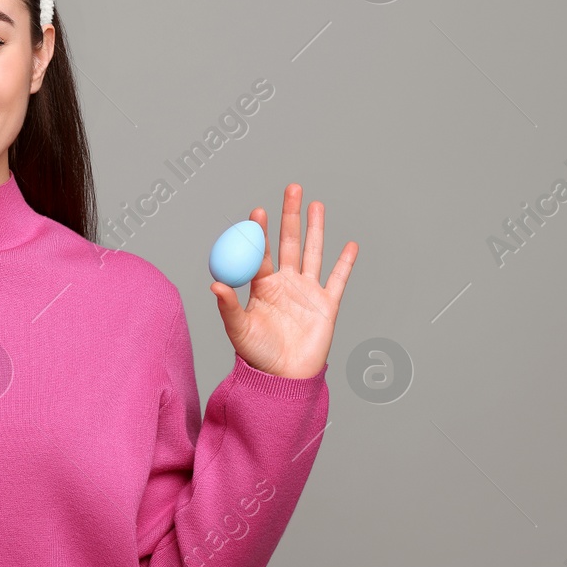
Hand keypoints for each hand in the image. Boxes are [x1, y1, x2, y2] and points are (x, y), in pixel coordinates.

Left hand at [209, 183, 357, 379]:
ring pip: (313, 252)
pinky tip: (351, 245)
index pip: (261, 251)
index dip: (260, 231)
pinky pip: (338, 279)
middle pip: (289, 242)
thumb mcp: (239, 330)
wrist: (284, 378)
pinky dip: (346, 262)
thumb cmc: (257, 355)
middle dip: (290, 215)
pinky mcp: (327, 304)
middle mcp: (285, 283)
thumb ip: (228, 307)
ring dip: (316, 228)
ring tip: (316, 204)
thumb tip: (214, 284)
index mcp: (262, 286)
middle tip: (291, 188)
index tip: (257, 212)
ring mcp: (307, 291)